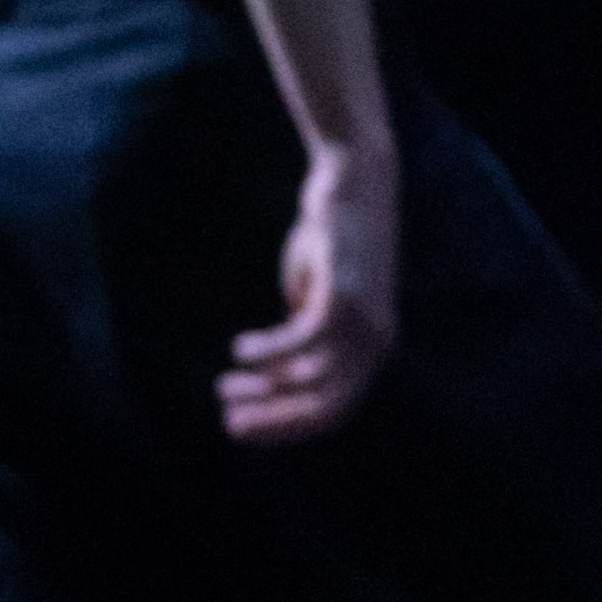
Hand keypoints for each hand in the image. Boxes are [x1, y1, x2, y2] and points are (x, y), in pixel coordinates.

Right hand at [220, 136, 397, 444]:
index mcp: (372, 347)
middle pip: (326, 406)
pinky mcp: (346, 294)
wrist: (354, 176)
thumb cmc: (333, 231)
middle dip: (276, 420)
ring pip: (314, 380)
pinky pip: (303, 339)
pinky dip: (270, 350)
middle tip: (231, 424)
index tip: (247, 425)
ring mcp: (365, 321)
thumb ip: (307, 322)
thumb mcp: (318, 288)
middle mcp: (376, 343)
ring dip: (265, 389)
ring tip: (225, 387)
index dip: (288, 423)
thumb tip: (286, 358)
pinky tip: (240, 349)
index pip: (333, 408)